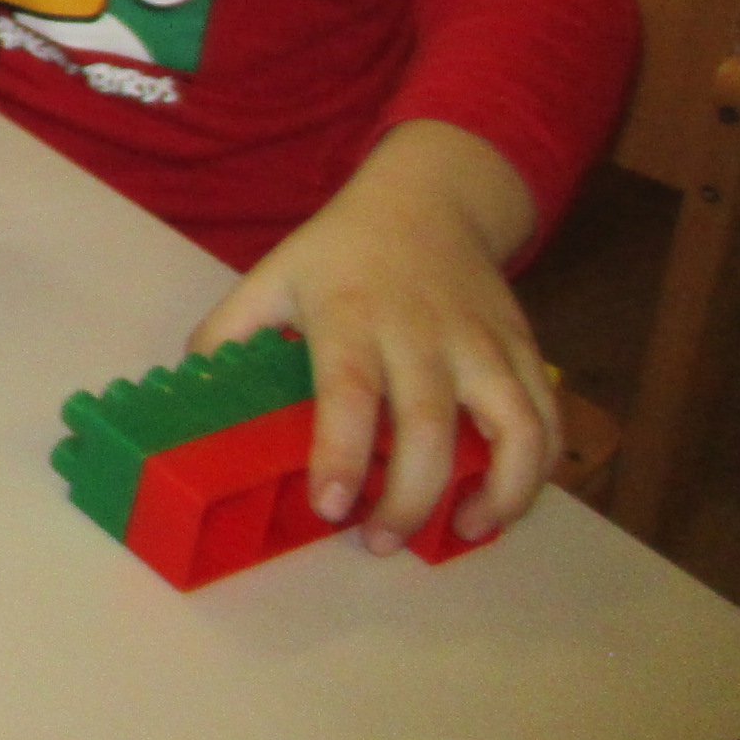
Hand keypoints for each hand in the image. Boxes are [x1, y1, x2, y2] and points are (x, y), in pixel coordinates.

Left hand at [190, 121, 554, 551]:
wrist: (429, 197)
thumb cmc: (341, 251)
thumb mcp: (273, 274)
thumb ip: (230, 329)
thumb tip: (191, 386)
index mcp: (350, 315)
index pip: (349, 391)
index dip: (342, 453)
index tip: (330, 505)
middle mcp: (422, 332)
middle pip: (430, 427)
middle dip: (410, 498)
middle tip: (378, 541)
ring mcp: (480, 342)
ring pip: (513, 427)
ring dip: (498, 493)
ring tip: (462, 531)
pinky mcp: (523, 349)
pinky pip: (547, 419)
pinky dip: (539, 471)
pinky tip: (502, 501)